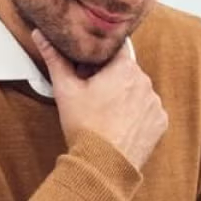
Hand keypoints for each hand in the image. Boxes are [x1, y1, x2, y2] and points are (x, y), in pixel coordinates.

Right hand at [32, 29, 167, 168]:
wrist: (103, 165)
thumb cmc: (85, 127)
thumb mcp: (65, 90)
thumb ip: (54, 58)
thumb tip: (40, 35)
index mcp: (125, 68)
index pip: (114, 51)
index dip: (99, 60)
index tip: (89, 73)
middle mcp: (145, 82)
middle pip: (127, 72)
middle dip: (111, 79)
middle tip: (92, 97)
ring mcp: (155, 103)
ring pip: (138, 91)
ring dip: (125, 97)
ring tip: (106, 115)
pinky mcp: (160, 122)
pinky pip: (148, 112)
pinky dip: (137, 115)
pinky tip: (119, 125)